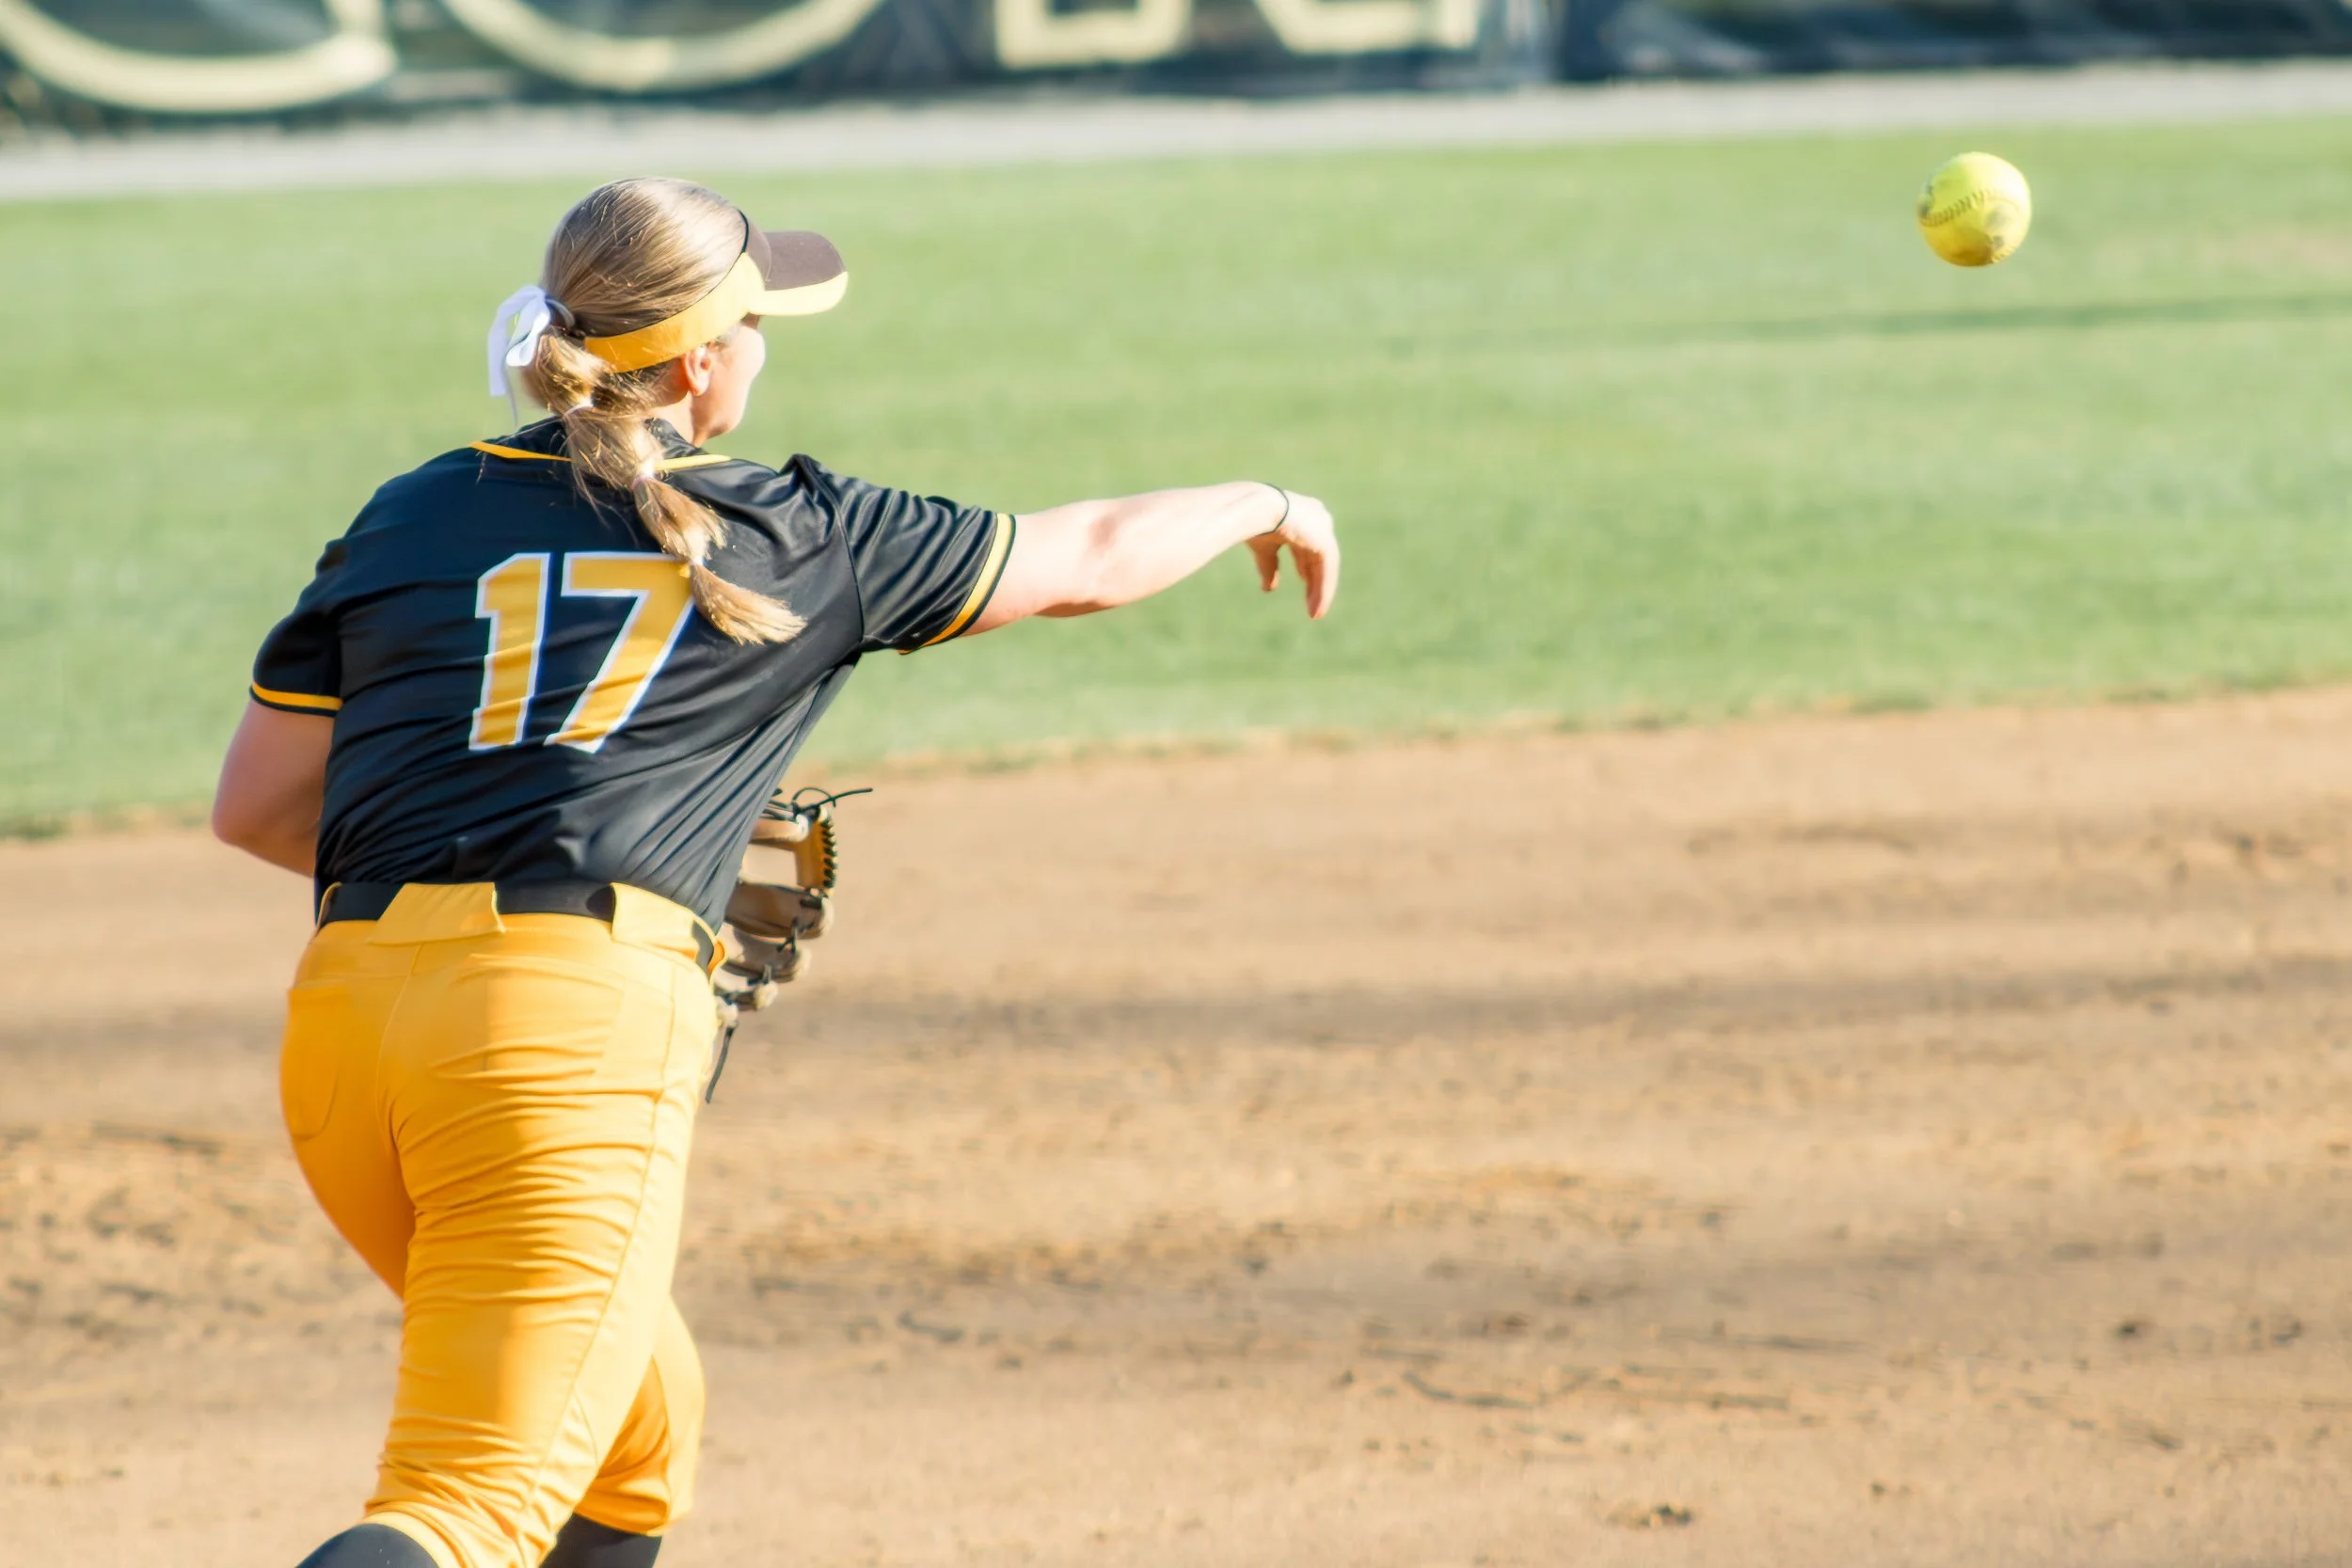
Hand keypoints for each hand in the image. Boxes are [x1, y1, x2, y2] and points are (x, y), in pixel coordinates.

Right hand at [1247, 490, 1338, 619]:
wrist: (1257, 508)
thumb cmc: (1254, 522)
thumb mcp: (1264, 550)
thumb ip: (1270, 568)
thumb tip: (1269, 589)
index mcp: (1302, 514)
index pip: (1308, 544)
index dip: (1305, 564)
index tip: (1302, 581)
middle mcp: (1317, 518)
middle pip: (1319, 556)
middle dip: (1315, 581)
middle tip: (1312, 604)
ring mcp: (1323, 528)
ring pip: (1325, 566)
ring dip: (1320, 591)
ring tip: (1315, 613)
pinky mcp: (1326, 541)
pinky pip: (1327, 571)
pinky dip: (1323, 590)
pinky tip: (1317, 607)